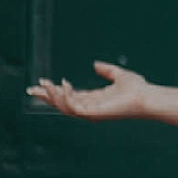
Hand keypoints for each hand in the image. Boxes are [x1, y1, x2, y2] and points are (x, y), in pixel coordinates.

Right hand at [28, 61, 147, 120]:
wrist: (146, 96)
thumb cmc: (137, 88)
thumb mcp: (118, 75)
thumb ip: (107, 70)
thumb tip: (96, 64)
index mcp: (94, 99)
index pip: (69, 96)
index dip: (55, 90)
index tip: (42, 82)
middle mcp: (90, 107)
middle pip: (62, 103)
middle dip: (46, 96)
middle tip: (31, 89)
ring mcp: (91, 112)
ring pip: (64, 107)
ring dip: (52, 96)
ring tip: (44, 85)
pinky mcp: (93, 113)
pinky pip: (73, 107)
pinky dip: (65, 97)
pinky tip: (62, 85)